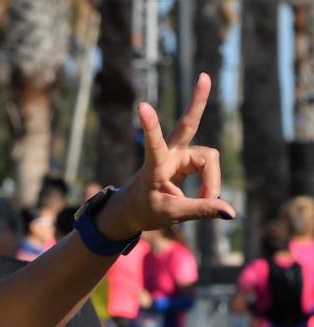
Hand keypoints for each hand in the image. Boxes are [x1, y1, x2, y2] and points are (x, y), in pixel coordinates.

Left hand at [101, 73, 235, 238]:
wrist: (134, 209)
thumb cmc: (146, 210)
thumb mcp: (171, 214)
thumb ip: (200, 210)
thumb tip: (230, 211)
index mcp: (155, 166)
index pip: (154, 144)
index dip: (150, 127)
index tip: (143, 106)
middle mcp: (168, 154)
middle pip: (188, 125)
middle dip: (198, 102)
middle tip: (204, 77)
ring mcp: (179, 154)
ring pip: (208, 161)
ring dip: (211, 182)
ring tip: (206, 202)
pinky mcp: (188, 159)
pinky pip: (209, 167)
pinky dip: (210, 183)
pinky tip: (208, 196)